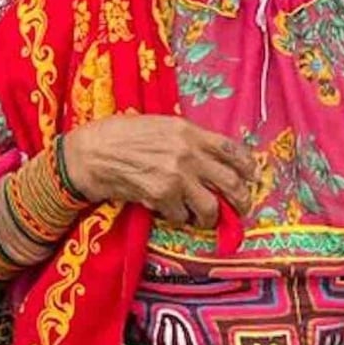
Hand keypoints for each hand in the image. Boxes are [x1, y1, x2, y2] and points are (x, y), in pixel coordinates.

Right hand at [62, 115, 254, 227]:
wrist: (92, 153)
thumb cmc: (120, 135)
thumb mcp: (160, 126)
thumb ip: (187, 139)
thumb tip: (211, 160)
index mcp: (188, 130)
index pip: (232, 150)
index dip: (248, 167)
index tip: (251, 177)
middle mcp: (188, 152)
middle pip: (231, 182)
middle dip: (240, 200)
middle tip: (239, 208)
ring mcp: (176, 176)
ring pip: (212, 207)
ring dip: (210, 216)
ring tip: (203, 218)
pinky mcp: (162, 197)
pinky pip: (183, 216)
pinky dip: (179, 218)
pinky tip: (170, 212)